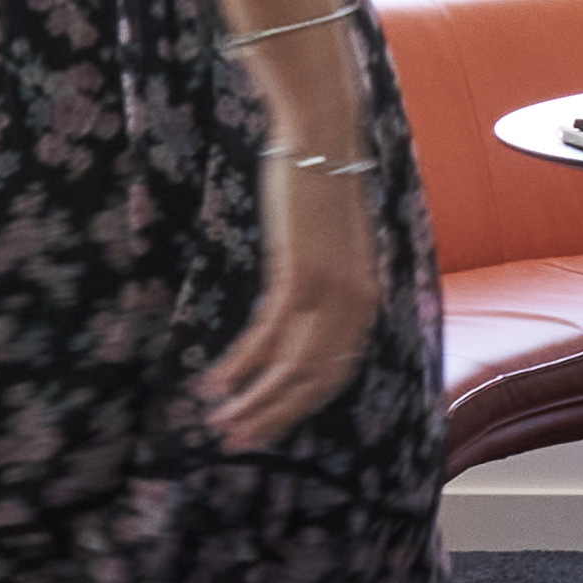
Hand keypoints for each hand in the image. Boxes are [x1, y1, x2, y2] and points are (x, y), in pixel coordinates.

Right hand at [197, 160, 384, 450]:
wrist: (323, 140)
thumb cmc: (322, 192)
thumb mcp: (333, 249)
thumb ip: (328, 288)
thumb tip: (304, 321)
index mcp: (366, 302)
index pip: (335, 374)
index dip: (299, 406)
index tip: (268, 426)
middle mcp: (356, 305)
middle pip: (315, 382)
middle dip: (274, 416)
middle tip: (238, 442)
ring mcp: (330, 292)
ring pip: (290, 367)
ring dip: (253, 400)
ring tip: (220, 422)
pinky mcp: (301, 275)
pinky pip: (269, 335)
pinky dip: (241, 364)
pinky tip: (216, 382)